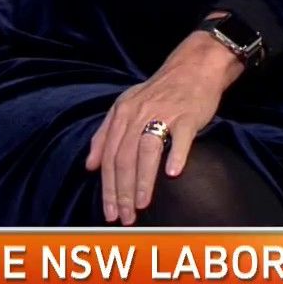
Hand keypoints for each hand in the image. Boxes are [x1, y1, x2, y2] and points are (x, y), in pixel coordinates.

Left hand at [85, 30, 242, 224]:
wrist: (193, 67)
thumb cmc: (159, 92)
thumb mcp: (125, 107)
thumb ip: (104, 135)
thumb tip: (89, 166)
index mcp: (121, 114)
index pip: (108, 156)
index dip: (107, 187)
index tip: (109, 211)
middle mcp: (138, 114)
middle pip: (124, 157)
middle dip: (122, 191)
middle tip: (124, 216)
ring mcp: (164, 114)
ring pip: (147, 150)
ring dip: (143, 180)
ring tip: (142, 204)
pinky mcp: (188, 115)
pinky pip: (181, 137)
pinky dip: (176, 155)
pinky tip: (173, 174)